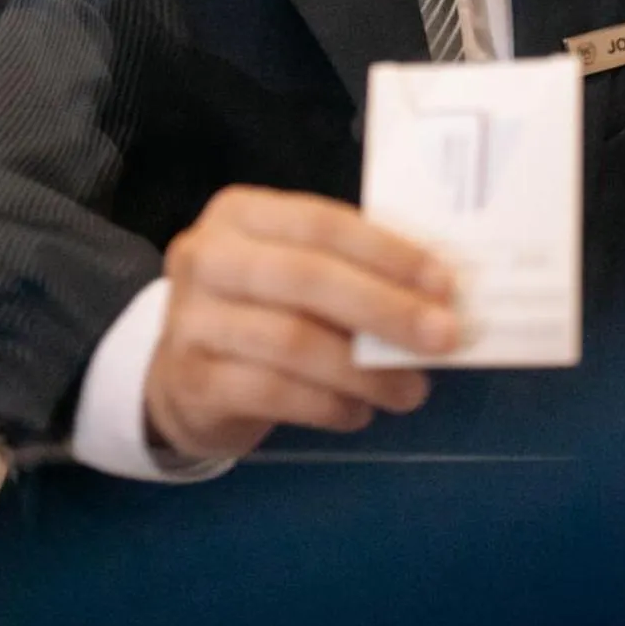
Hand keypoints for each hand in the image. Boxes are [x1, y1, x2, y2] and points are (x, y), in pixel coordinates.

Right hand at [144, 185, 460, 462]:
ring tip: (410, 390)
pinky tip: (358, 412)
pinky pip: (272, 392)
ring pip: (292, 340)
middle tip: (443, 337)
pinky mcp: (190, 379)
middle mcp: (207, 256)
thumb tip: (437, 295)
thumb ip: (350, 271)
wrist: (181, 375)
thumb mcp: (293, 271)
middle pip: (307, 277)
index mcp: (241, 213)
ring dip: (364, 370)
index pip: (322, 223)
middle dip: (385, 308)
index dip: (387, 252)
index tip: (444, 284)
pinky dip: (327, 404)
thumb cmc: (259, 310)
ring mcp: (190, 319)